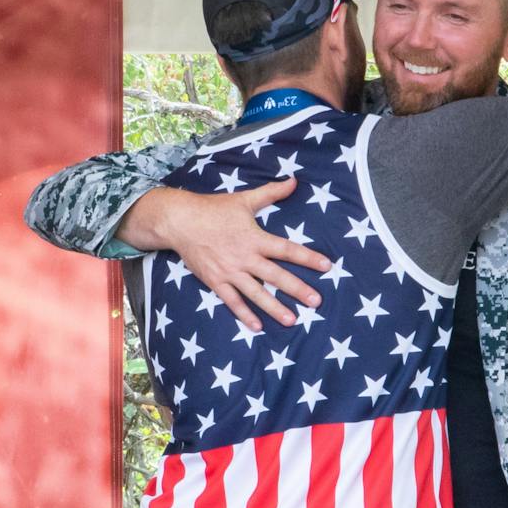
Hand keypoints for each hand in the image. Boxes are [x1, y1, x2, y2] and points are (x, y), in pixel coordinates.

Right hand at [116, 178, 328, 330]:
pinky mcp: (215, 281)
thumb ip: (271, 193)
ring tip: (291, 320)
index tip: (327, 266)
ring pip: (257, 294)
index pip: (287, 249)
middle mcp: (245, 257)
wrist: (180, 221)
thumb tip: (294, 181)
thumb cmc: (213, 209)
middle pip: (276, 276)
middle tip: (316, 302)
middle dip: (298, 289)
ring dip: (275, 308)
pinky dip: (244, 314)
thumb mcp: (244, 199)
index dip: (308, 258)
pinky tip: (257, 326)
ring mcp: (230, 272)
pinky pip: (232, 301)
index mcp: (255, 238)